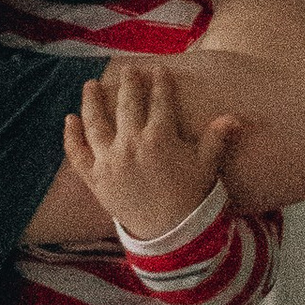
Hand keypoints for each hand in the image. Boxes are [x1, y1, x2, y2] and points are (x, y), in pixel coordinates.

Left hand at [64, 55, 241, 239]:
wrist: (170, 235)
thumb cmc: (190, 199)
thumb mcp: (207, 167)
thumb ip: (217, 139)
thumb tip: (235, 117)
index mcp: (160, 138)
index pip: (159, 101)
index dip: (160, 83)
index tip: (158, 69)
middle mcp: (131, 144)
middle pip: (127, 105)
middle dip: (129, 84)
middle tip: (128, 70)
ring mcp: (109, 161)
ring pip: (96, 123)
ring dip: (91, 101)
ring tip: (90, 85)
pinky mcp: (95, 179)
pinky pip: (77, 154)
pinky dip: (71, 136)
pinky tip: (69, 120)